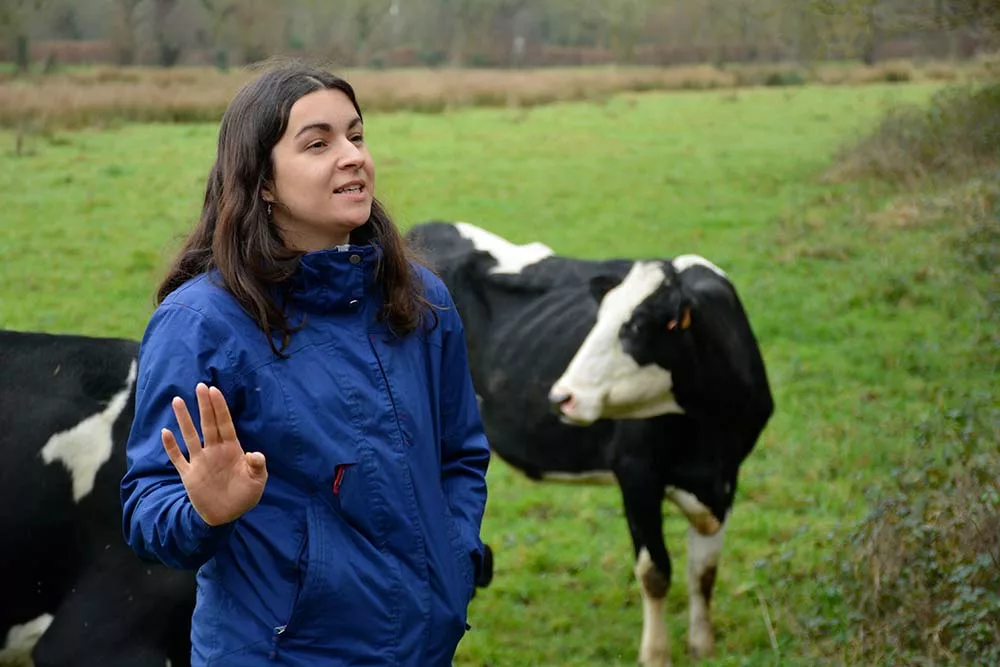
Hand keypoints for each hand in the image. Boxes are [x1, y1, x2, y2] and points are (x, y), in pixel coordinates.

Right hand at [161, 382, 267, 525]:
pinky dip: (171, 447)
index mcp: (231, 450)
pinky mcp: (189, 474)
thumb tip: (255, 454)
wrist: (227, 515)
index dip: (220, 408)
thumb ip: (257, 466)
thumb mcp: (257, 481)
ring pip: (190, 436)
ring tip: (178, 400)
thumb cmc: (245, 495)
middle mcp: (214, 451)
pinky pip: (177, 458)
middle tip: (200, 386)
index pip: (225, 424)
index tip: (214, 391)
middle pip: (208, 424)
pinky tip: (165, 432)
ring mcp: (200, 461)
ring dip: (184, 419)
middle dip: (204, 406)